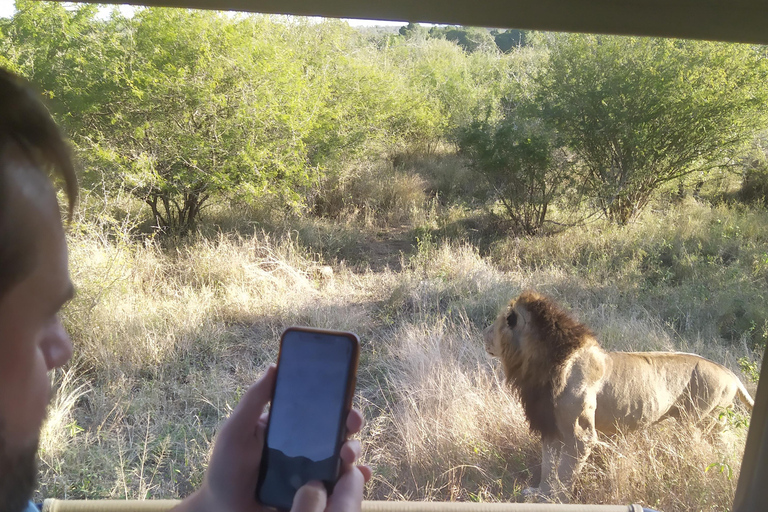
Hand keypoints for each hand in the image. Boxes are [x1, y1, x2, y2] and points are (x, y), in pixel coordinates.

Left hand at [174, 365, 370, 511]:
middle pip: (338, 429)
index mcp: (289, 428)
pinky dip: (358, 478)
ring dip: (353, 449)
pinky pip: (342, 486)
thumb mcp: (236, 430)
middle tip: (351, 423)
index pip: (318, 409)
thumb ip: (253, 400)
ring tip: (348, 455)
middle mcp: (305, 447)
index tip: (344, 397)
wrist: (224, 510)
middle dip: (351, 423)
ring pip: (344, 455)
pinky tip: (362, 474)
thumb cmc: (226, 468)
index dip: (336, 400)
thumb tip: (273, 366)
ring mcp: (312, 471)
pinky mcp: (316, 495)